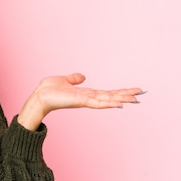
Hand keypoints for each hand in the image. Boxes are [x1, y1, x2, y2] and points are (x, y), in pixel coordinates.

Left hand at [17, 73, 143, 130]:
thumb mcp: (64, 80)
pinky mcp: (81, 101)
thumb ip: (74, 79)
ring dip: (122, 99)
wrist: (39, 96)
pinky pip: (98, 102)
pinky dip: (110, 103)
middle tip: (141, 94)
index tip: (133, 90)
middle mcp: (88, 98)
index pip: (106, 92)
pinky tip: (120, 103)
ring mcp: (86, 101)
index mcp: (86, 94)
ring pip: (108, 100)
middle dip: (126, 95)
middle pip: (111, 96)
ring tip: (136, 99)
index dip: (119, 91)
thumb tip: (82, 76)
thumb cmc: (48, 90)